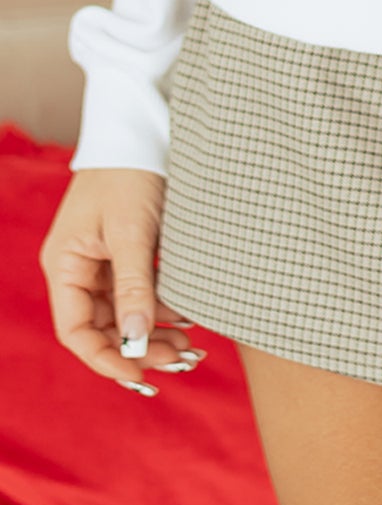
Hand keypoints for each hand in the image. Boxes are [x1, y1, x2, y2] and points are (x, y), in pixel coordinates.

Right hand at [39, 169, 205, 398]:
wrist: (145, 128)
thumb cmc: (130, 173)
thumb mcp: (132, 231)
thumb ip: (134, 286)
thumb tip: (137, 339)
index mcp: (65, 265)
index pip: (76, 331)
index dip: (107, 358)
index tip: (141, 376)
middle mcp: (80, 268)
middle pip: (105, 327)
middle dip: (141, 348)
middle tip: (183, 361)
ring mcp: (104, 261)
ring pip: (127, 313)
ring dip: (156, 332)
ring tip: (192, 348)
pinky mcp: (129, 251)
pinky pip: (141, 292)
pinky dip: (163, 307)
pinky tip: (188, 318)